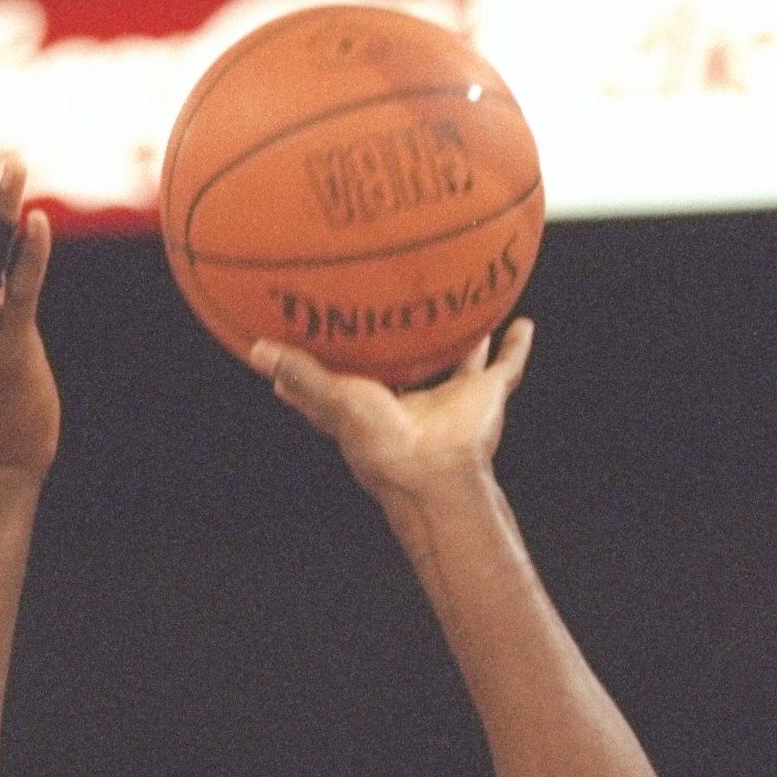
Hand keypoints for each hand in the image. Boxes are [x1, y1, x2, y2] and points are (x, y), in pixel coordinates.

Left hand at [250, 323, 532, 511]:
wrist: (433, 471)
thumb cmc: (378, 442)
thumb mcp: (332, 399)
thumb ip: (299, 372)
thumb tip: (254, 349)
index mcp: (376, 404)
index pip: (356, 378)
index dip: (342, 362)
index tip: (322, 337)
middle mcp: (415, 399)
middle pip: (411, 366)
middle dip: (407, 343)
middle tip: (400, 305)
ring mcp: (453, 397)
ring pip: (463, 360)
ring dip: (467, 340)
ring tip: (470, 305)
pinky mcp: (486, 396)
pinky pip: (507, 366)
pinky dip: (516, 346)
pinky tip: (521, 321)